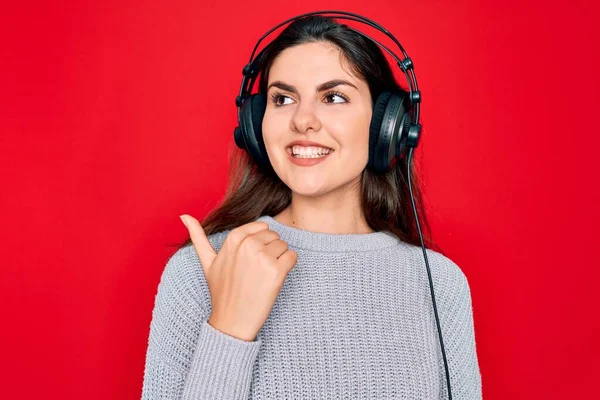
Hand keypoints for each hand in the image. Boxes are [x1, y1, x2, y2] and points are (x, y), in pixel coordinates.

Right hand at [180, 214, 297, 340]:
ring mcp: (263, 258)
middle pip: (274, 236)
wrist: (231, 321)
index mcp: (234, 239)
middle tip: (257, 272)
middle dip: (270, 251)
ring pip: (284, 246)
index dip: (260, 243)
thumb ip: (197, 236)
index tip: (252, 260)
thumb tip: (183, 215)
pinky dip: (289, 267)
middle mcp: (248, 245)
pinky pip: (292, 257)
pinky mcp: (277, 271)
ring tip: (264, 276)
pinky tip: (275, 279)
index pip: (261, 227)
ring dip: (280, 259)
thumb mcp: (207, 261)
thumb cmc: (221, 291)